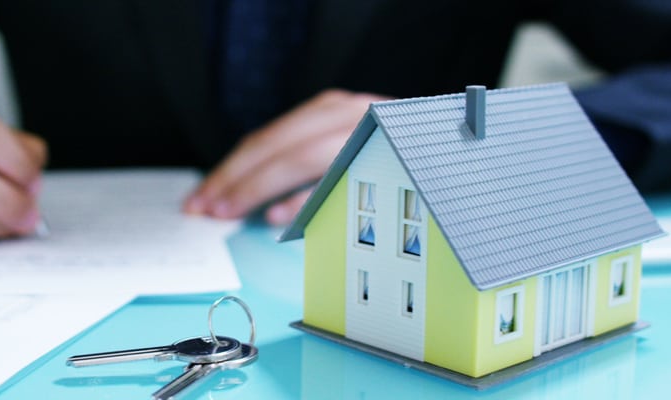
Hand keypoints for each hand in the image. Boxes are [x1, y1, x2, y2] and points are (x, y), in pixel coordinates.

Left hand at [184, 89, 387, 224]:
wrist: (466, 134)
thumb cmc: (399, 152)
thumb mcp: (346, 151)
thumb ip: (306, 173)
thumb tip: (262, 207)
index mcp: (330, 110)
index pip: (267, 140)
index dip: (231, 169)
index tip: (203, 196)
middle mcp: (347, 112)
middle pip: (275, 145)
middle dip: (234, 180)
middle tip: (205, 209)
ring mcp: (369, 128)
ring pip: (300, 154)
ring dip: (258, 186)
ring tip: (229, 211)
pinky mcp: (391, 150)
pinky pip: (342, 173)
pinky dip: (309, 195)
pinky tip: (280, 215)